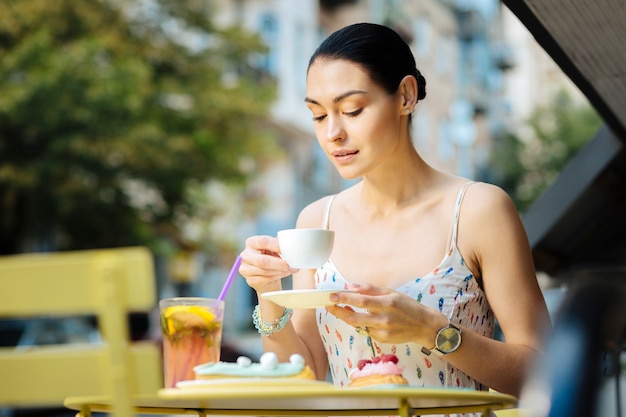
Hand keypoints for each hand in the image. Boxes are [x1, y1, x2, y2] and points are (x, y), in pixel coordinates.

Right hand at [239, 235, 298, 292]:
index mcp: (251, 242)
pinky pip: (265, 279)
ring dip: (281, 271)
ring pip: (265, 271)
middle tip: (292, 266)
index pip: (263, 241)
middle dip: (280, 264)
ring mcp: (245, 268)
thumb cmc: (272, 257)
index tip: (289, 250)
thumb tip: (290, 244)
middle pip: (263, 260)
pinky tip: (284, 273)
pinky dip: (278, 276)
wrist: (266, 274)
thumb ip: (279, 245)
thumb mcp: (274, 249)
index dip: (276, 246)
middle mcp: (245, 255)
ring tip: (291, 269)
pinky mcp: (249, 280)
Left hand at [326, 283, 441, 345]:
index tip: (332, 296)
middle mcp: (384, 319)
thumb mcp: (391, 293)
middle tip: (328, 305)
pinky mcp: (382, 340)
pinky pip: (366, 330)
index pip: (361, 301)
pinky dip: (361, 323)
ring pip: (357, 325)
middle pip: (353, 318)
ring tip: (341, 309)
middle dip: (338, 311)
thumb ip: (370, 289)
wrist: (424, 327)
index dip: (344, 298)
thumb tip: (350, 286)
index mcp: (387, 304)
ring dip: (347, 317)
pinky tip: (364, 318)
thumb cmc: (408, 306)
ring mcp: (382, 332)